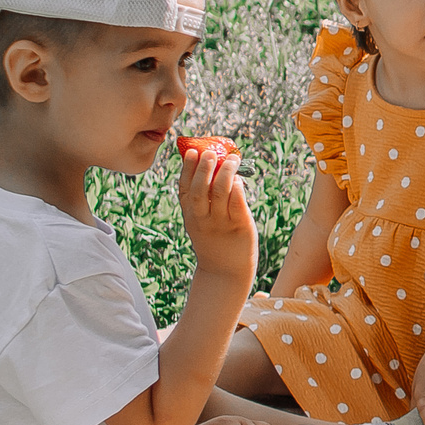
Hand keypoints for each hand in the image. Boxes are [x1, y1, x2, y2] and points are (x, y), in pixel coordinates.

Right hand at [178, 142, 256, 287]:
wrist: (225, 273)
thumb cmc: (215, 241)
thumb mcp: (200, 222)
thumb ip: (203, 200)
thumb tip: (214, 167)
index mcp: (191, 215)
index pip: (184, 188)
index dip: (187, 168)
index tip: (191, 151)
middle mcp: (203, 218)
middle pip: (199, 188)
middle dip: (204, 167)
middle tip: (211, 152)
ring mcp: (221, 223)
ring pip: (220, 191)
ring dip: (226, 171)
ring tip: (233, 159)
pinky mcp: (240, 226)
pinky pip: (237, 203)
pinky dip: (238, 187)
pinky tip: (240, 179)